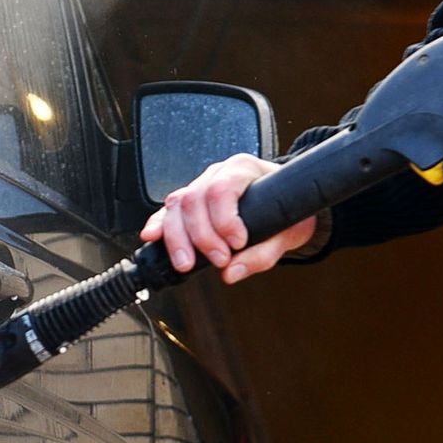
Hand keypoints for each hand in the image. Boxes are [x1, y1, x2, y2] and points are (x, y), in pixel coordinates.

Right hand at [140, 153, 316, 284]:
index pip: (222, 189)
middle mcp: (218, 173)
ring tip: (185, 264)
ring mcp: (200, 186)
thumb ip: (263, 254)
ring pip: (176, 205)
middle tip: (218, 260)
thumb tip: (231, 273)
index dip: (224, 220)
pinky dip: (159, 225)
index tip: (237, 244)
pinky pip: (167, 211)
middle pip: (194, 199)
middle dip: (201, 236)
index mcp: (243, 169)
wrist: (286, 203)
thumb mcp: (289, 232)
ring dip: (177, 238)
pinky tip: (152, 237)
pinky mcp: (189, 202)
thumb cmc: (288, 210)